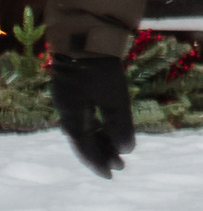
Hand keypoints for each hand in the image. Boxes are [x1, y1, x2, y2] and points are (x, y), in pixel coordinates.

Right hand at [54, 52, 134, 179]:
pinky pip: (85, 115)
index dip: (99, 162)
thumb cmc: (99, 68)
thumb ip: (120, 124)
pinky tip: (108, 128)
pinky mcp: (75, 89)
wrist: (85, 35)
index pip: (85, 147)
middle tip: (120, 166)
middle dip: (102, 153)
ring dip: (101, 139)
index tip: (112, 174)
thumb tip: (127, 151)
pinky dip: (98, 125)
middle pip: (84, 139)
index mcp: (71, 116)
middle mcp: (67, 111)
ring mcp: (69, 99)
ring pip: (85, 127)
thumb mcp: (114, 97)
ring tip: (118, 150)